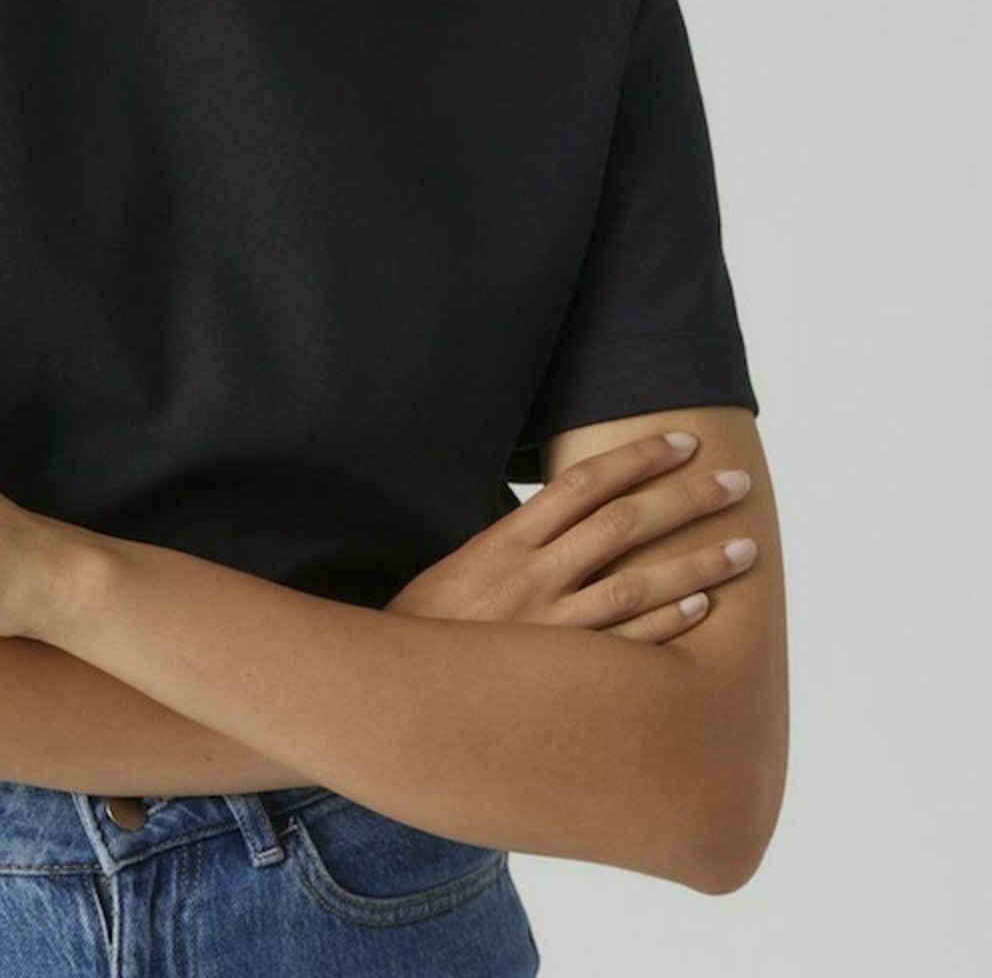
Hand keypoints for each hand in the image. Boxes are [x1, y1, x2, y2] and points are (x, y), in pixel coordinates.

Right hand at [382, 430, 755, 642]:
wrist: (395, 696)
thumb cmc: (429, 626)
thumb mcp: (463, 564)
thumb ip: (516, 537)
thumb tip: (565, 508)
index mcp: (506, 541)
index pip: (584, 484)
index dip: (637, 458)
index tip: (683, 442)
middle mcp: (533, 576)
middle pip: (623, 524)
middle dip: (685, 498)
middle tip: (736, 481)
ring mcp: (550, 628)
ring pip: (637, 585)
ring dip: (697, 562)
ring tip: (745, 547)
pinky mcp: (560, 677)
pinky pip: (626, 647)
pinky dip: (667, 624)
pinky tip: (703, 606)